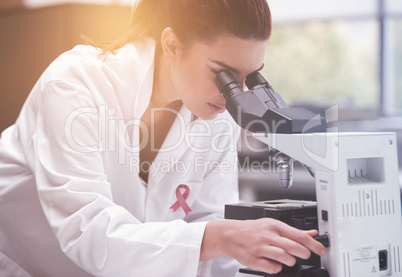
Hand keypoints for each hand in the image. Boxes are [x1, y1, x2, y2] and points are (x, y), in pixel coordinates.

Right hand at [201, 218, 325, 273]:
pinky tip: (275, 264)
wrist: (230, 235)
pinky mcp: (253, 259)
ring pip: (284, 257)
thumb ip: (292, 231)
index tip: (321, 250)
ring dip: (290, 261)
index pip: (298, 235)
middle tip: (304, 255)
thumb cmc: (252, 230)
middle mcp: (267, 236)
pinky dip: (277, 268)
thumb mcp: (272, 225)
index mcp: (274, 226)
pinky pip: (272, 267)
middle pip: (293, 247)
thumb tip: (312, 233)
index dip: (313, 244)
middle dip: (304, 253)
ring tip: (288, 259)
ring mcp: (260, 248)